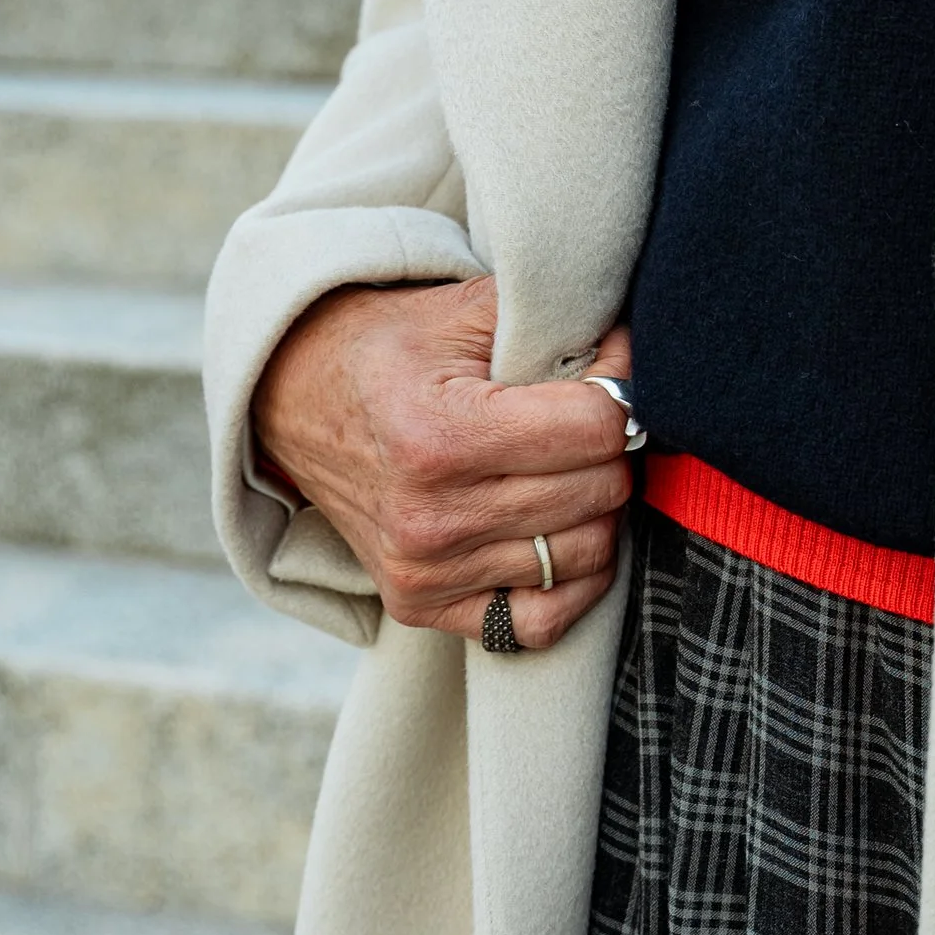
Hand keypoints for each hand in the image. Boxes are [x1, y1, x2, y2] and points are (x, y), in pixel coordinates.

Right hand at [251, 275, 636, 650]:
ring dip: (594, 510)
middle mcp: (429, 517)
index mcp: (440, 437)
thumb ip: (557, 324)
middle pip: (599, 492)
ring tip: (563, 470)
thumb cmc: (389, 350)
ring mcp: (424, 571)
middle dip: (609, 450)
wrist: (293, 398)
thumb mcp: (463, 312)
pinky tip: (555, 533)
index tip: (606, 374)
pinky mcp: (420, 605)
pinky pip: (540, 622)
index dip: (620, 392)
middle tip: (583, 422)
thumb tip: (641, 355)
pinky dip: (568, 581)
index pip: (596, 429)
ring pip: (585, 554)